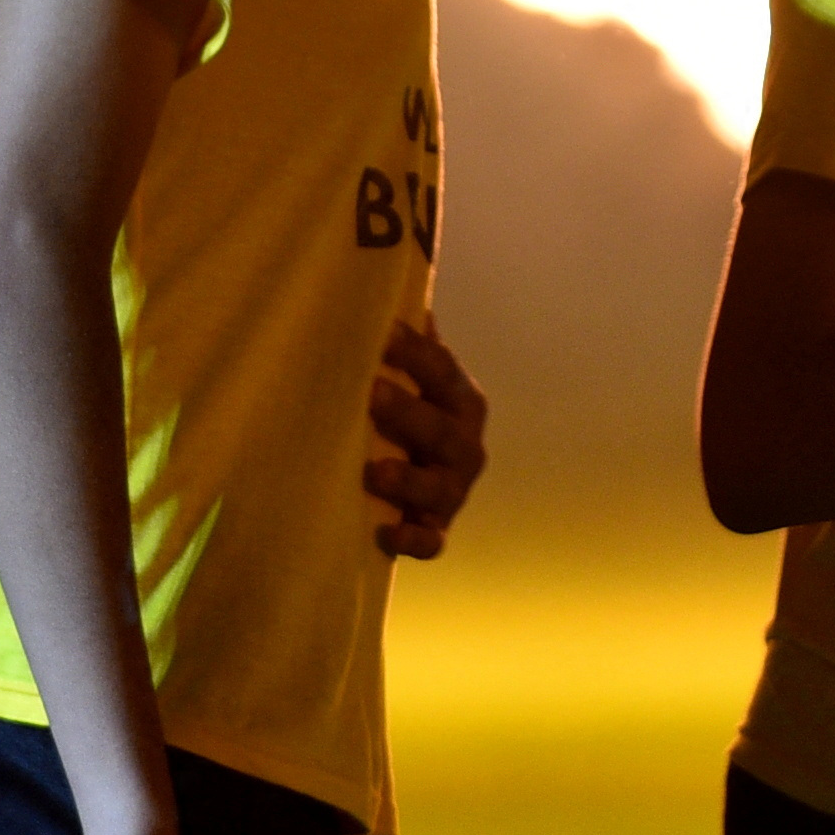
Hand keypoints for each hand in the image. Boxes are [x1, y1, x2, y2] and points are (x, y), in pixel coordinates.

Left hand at [368, 323, 490, 559]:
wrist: (419, 488)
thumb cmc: (409, 421)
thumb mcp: (414, 384)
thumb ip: (413, 347)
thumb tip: (399, 293)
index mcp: (460, 402)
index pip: (443, 372)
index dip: (417, 353)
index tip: (385, 333)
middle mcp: (465, 445)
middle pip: (442, 428)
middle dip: (408, 411)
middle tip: (370, 392)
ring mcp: (453, 491)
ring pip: (439, 488)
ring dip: (408, 479)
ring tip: (372, 471)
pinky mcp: (436, 529)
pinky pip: (432, 541)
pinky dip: (412, 540)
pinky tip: (385, 534)